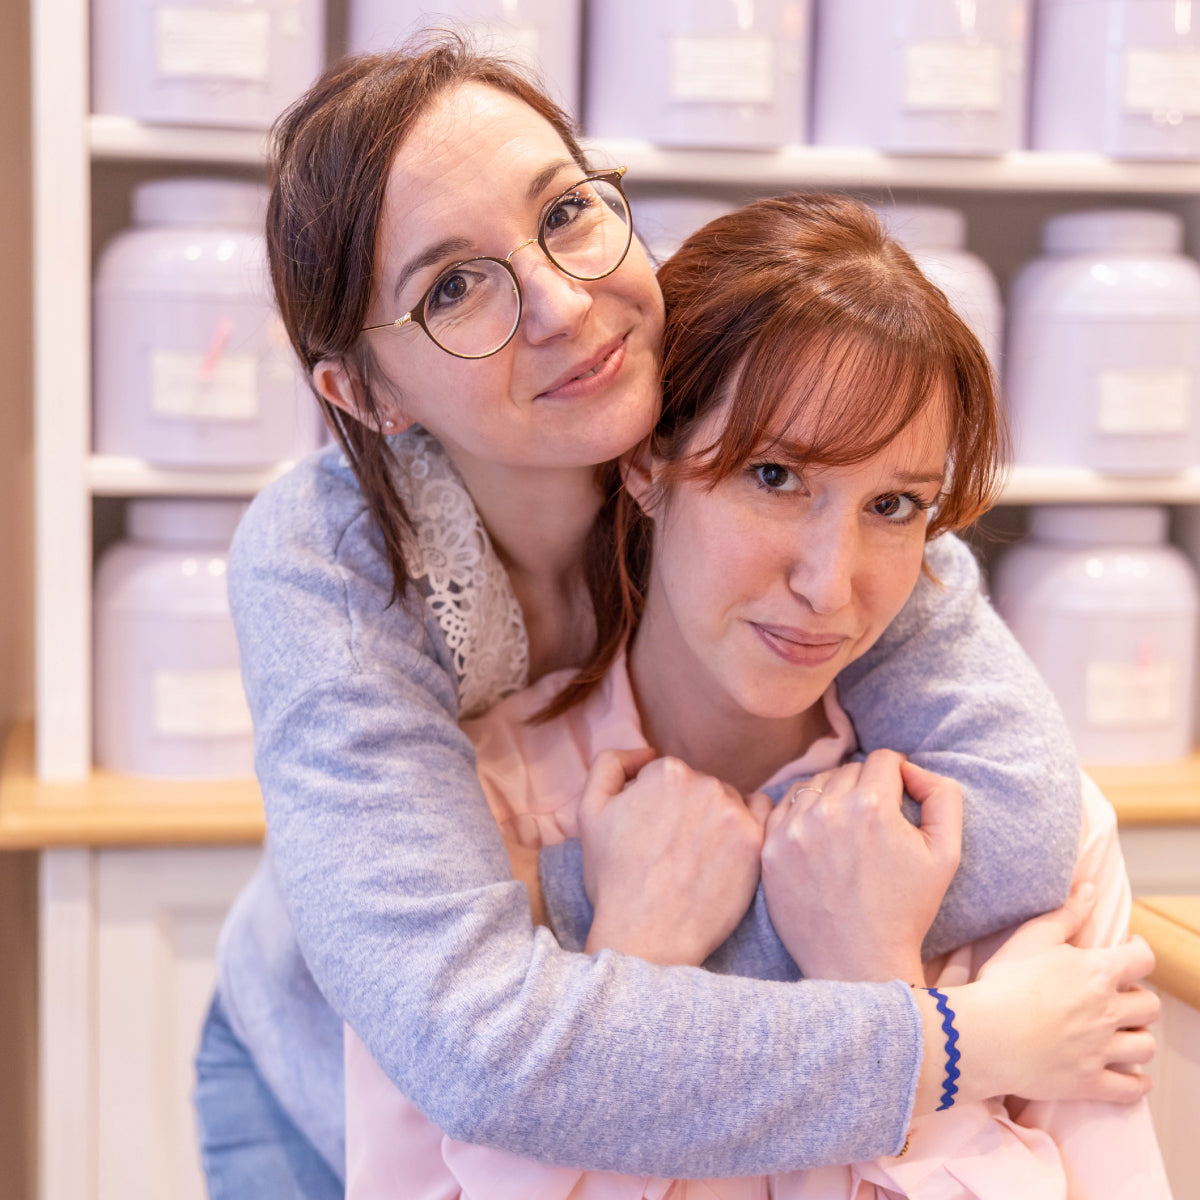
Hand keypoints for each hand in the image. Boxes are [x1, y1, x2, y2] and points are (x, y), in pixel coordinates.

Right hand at [577, 749, 771, 965]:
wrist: (647, 936)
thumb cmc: (614, 878)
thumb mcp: (589, 811)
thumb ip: (611, 764)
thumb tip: (645, 752)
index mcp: (666, 772)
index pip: (666, 775)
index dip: (655, 803)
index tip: (650, 833)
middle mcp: (704, 783)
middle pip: (699, 785)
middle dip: (687, 809)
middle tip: (672, 850)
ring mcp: (733, 812)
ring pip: (728, 800)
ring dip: (716, 818)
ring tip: (698, 857)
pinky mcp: (755, 841)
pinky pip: (762, 814)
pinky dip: (747, 824)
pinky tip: (729, 849)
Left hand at [760, 752, 961, 982]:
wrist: (858, 963)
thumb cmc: (906, 910)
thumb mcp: (946, 853)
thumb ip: (942, 795)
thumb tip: (913, 768)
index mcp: (872, 806)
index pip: (884, 760)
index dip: (897, 775)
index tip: (899, 797)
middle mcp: (827, 810)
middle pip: (848, 770)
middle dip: (865, 787)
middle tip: (874, 821)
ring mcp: (793, 829)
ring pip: (815, 784)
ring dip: (832, 796)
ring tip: (846, 830)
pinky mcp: (770, 848)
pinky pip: (784, 807)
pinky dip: (802, 813)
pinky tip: (818, 837)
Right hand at [956, 881, 1158, 1105]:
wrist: (984, 1034)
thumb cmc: (1004, 981)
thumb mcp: (1032, 937)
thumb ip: (1066, 912)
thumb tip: (1090, 888)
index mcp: (1098, 973)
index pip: (1143, 960)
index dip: (1140, 952)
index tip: (1131, 950)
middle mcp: (1108, 1011)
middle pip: (1149, 1006)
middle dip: (1139, 997)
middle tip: (1120, 995)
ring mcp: (1102, 1050)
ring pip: (1145, 1046)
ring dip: (1138, 1036)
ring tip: (1123, 1032)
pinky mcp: (1090, 1082)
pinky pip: (1130, 1089)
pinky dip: (1137, 1083)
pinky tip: (1134, 1076)